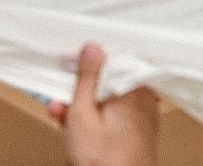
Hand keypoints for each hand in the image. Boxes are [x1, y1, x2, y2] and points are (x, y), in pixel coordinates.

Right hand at [51, 44, 158, 165]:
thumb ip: (86, 78)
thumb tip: (92, 48)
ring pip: (110, 101)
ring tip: (62, 118)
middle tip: (59, 102)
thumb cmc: (102, 162)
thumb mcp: (82, 114)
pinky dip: (98, 119)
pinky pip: (117, 116)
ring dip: (85, 107)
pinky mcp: (140, 133)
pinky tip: (78, 129)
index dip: (86, 63)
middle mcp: (144, 100)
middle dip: (80, 91)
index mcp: (133, 89)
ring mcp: (144, 118)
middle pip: (108, 82)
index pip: (110, 60)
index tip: (67, 66)